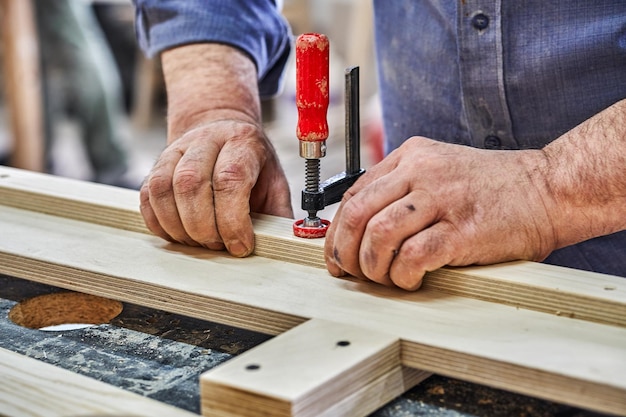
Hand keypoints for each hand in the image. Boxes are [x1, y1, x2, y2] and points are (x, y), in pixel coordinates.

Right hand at [139, 44, 292, 256]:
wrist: (223, 132)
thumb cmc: (252, 165)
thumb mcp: (275, 183)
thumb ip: (279, 213)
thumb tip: (284, 246)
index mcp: (242, 142)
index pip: (230, 179)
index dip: (232, 220)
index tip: (240, 246)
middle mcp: (206, 141)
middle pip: (191, 184)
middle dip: (204, 228)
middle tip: (218, 246)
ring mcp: (176, 150)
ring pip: (164, 189)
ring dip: (179, 227)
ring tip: (199, 242)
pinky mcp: (156, 165)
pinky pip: (148, 196)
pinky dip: (159, 223)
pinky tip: (178, 234)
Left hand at [324, 136, 555, 289]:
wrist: (549, 188)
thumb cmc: (494, 187)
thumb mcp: (439, 171)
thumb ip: (402, 191)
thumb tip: (362, 230)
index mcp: (410, 156)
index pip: (353, 194)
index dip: (337, 231)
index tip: (337, 255)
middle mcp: (420, 172)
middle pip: (356, 214)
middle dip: (345, 251)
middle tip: (352, 272)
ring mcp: (441, 198)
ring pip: (378, 235)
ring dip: (373, 267)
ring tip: (386, 278)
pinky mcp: (461, 229)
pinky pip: (412, 256)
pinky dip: (402, 276)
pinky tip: (411, 280)